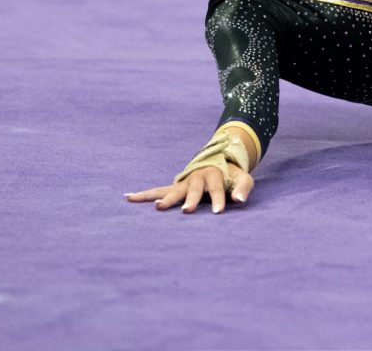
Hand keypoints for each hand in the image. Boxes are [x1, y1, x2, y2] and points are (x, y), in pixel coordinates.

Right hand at [125, 165, 254, 213]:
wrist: (217, 160)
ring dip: (163, 198)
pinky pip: (157, 191)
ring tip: (156, 207)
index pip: (216, 189)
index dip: (218, 200)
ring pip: (171, 190)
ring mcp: (183, 183)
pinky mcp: (174, 187)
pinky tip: (128, 197)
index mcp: (213, 175)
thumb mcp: (243, 178)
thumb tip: (240, 201)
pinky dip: (143, 194)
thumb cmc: (231, 175)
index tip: (218, 212)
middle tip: (186, 211)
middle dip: (189, 200)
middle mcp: (195, 178)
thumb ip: (243, 188)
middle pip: (193, 190)